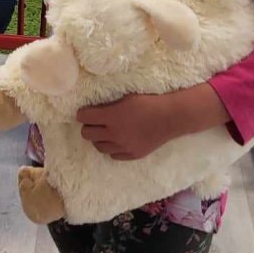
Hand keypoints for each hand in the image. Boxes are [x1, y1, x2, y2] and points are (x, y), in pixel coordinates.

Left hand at [76, 85, 229, 159]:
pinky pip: (113, 155)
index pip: (84, 117)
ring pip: (98, 147)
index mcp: (111, 116)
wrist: (171, 117)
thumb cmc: (148, 102)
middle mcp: (114, 133)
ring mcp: (123, 146)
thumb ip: (108, 104)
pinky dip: (113, 148)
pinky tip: (118, 141)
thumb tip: (93, 108)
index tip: (85, 112)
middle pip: (87, 134)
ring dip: (99, 139)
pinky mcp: (133, 154)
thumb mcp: (125, 98)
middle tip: (95, 122)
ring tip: (105, 132)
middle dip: (88, 127)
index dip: (82, 114)